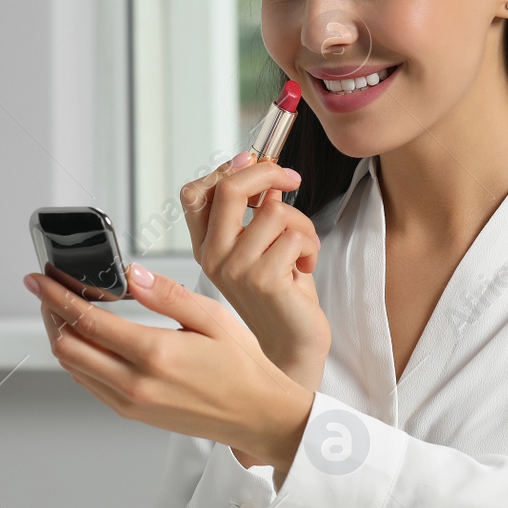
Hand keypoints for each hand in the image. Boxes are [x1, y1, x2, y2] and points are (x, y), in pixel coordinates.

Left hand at [24, 264, 313, 472]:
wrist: (256, 415)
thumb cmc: (242, 366)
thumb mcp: (212, 317)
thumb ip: (166, 294)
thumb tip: (131, 274)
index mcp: (155, 354)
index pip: (86, 321)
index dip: (55, 296)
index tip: (39, 279)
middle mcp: (136, 383)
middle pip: (67, 346)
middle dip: (50, 314)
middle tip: (47, 291)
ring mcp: (131, 402)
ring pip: (73, 367)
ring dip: (61, 336)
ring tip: (62, 310)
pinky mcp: (132, 412)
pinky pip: (89, 383)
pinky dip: (78, 358)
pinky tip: (85, 339)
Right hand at [180, 153, 330, 390]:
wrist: (292, 344)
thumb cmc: (282, 295)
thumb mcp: (262, 246)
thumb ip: (257, 211)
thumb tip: (265, 171)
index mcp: (206, 246)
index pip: (196, 193)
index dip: (227, 170)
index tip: (256, 163)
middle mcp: (213, 257)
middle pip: (229, 188)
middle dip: (267, 172)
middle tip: (290, 179)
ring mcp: (236, 268)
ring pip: (274, 211)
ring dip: (301, 224)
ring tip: (303, 248)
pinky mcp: (263, 279)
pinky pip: (295, 235)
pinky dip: (311, 246)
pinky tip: (305, 268)